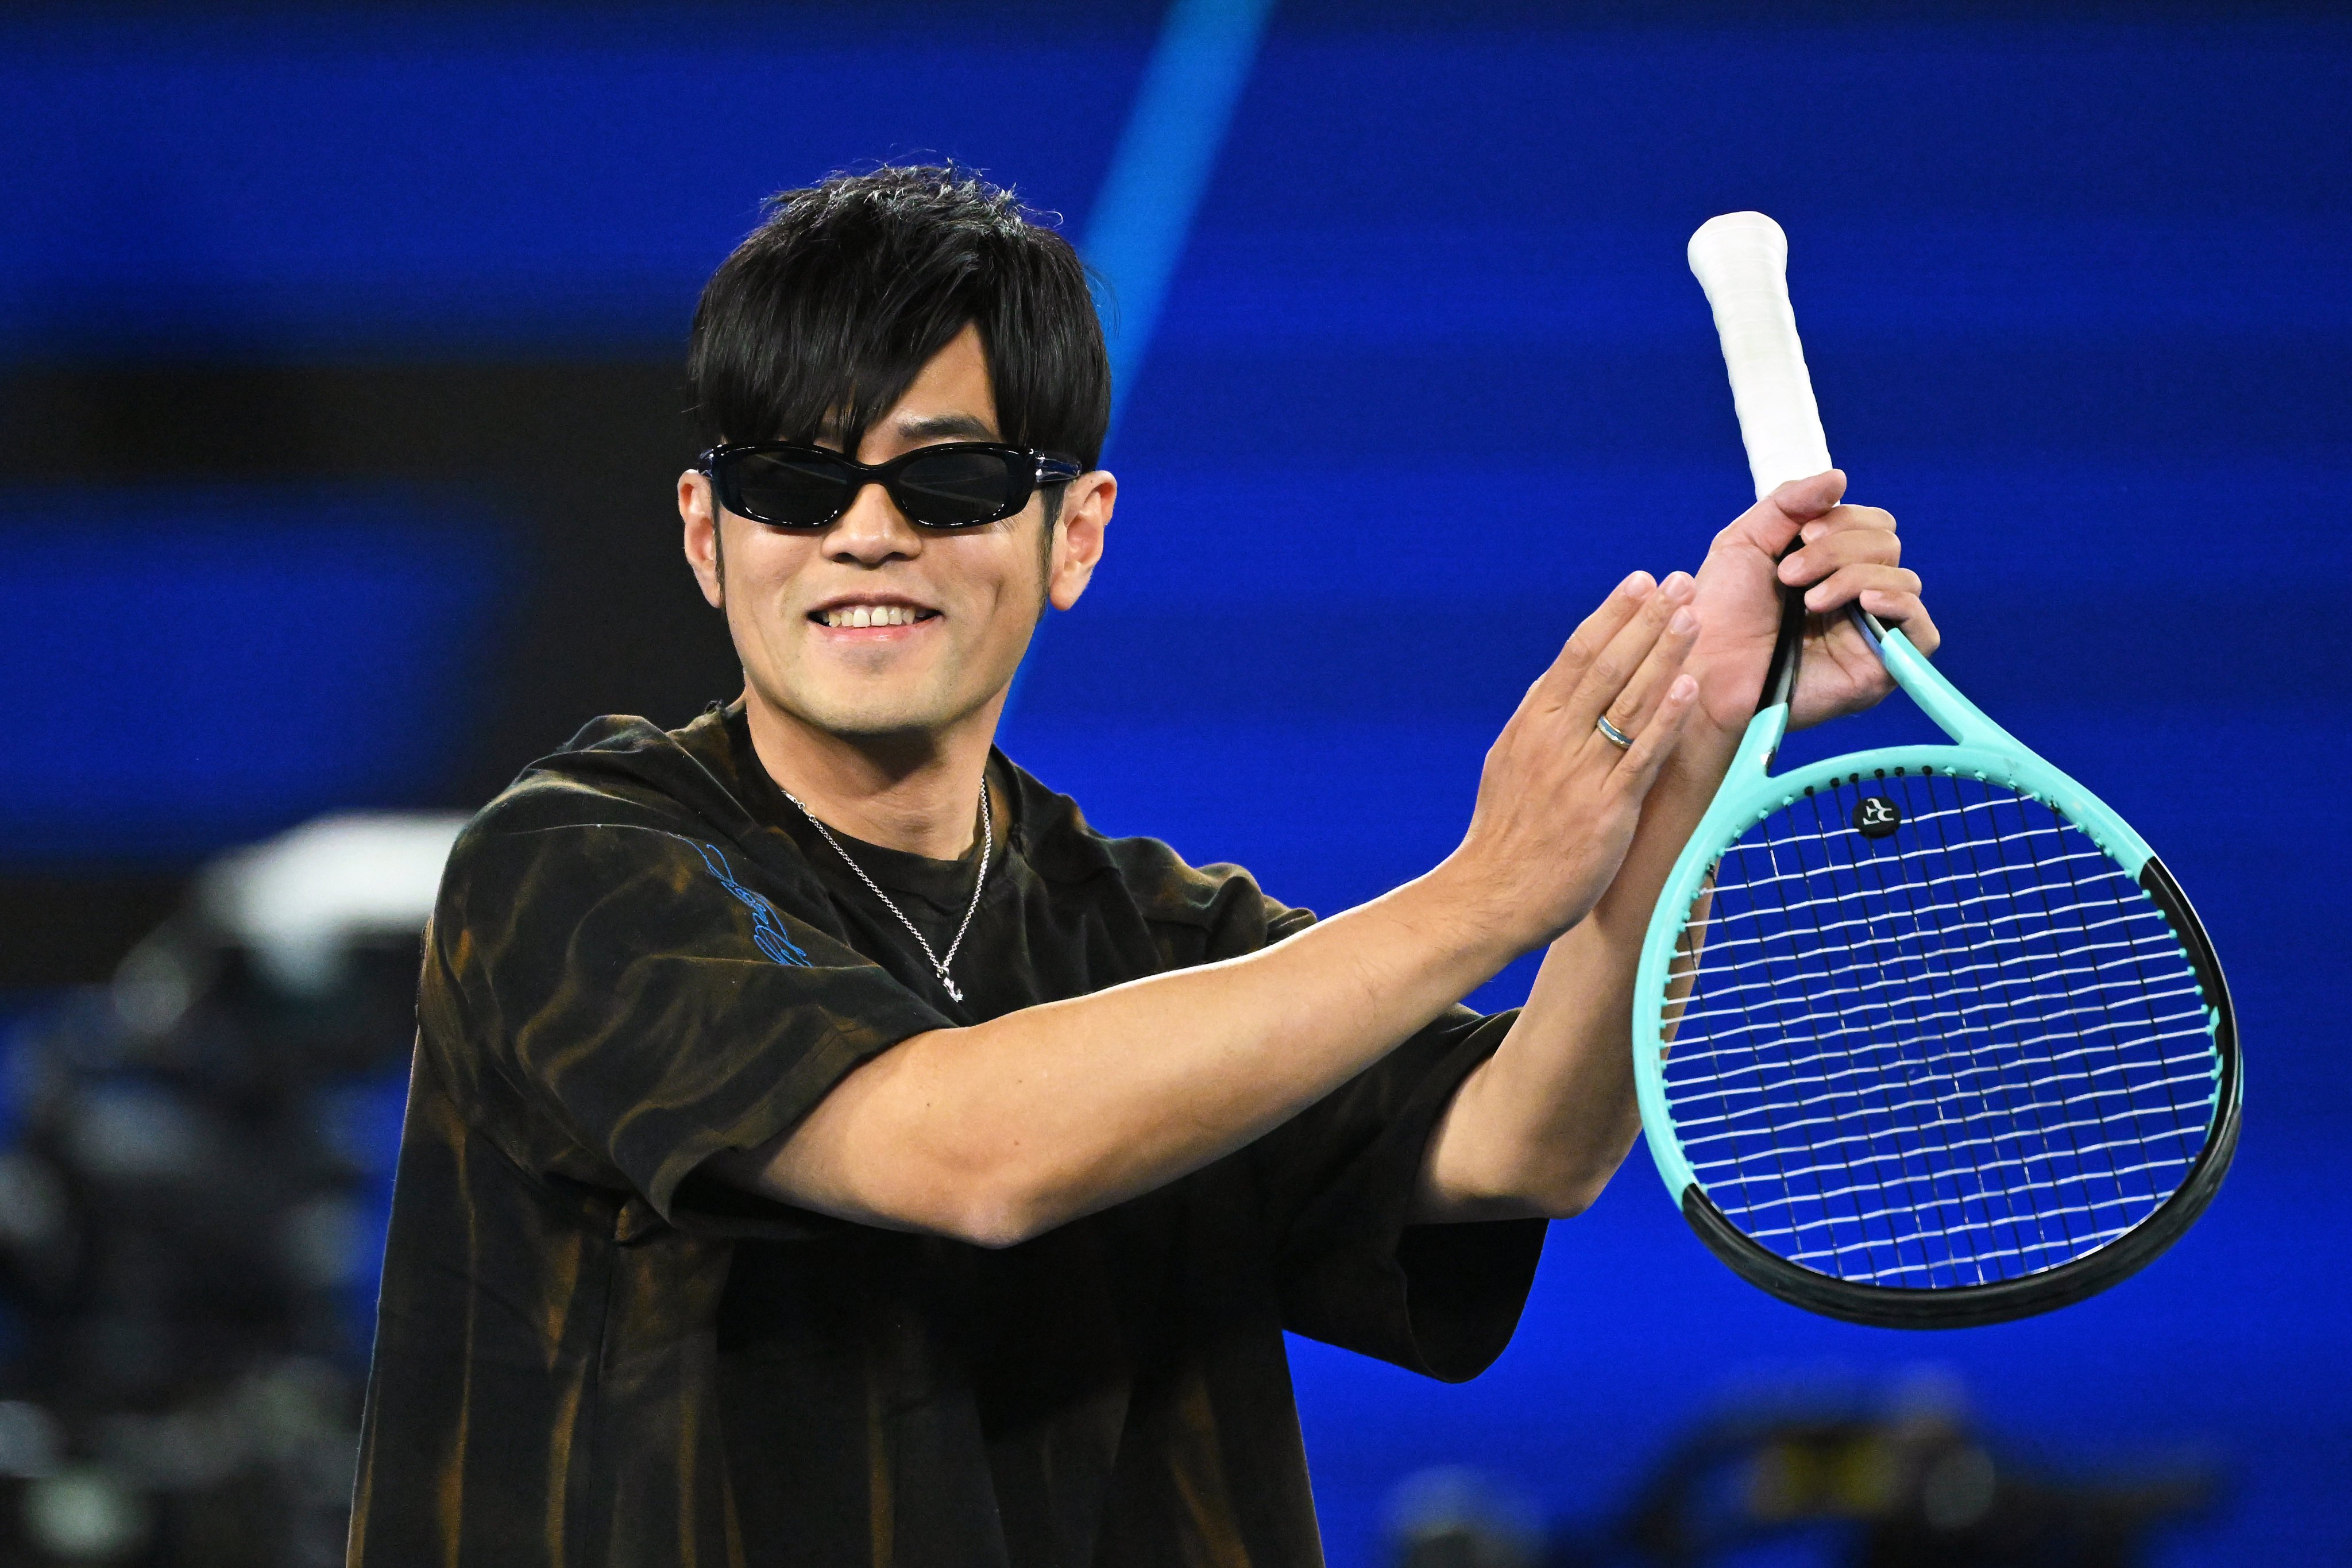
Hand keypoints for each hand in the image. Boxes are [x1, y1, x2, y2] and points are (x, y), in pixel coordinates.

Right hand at [1450, 570, 1702, 951]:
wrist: (1491, 897)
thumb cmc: (1505, 838)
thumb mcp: (1509, 766)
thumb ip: (1539, 726)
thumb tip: (1558, 688)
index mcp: (1531, 726)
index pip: (1575, 655)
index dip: (1611, 615)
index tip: (1639, 582)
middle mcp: (1555, 741)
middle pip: (1605, 666)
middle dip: (1646, 620)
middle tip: (1679, 582)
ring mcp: (1580, 774)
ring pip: (1627, 701)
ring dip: (1662, 654)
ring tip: (1691, 615)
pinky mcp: (1606, 811)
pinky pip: (1641, 757)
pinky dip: (1664, 720)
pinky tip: (1687, 688)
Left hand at [1682, 470, 1940, 736]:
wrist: (1705, 671)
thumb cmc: (1718, 613)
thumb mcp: (1745, 541)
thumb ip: (1790, 502)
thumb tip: (1840, 477)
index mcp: (1830, 565)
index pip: (1871, 523)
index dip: (1843, 520)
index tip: (1801, 536)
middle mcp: (1855, 596)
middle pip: (1888, 545)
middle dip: (1841, 548)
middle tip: (1791, 574)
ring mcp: (1870, 631)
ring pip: (1904, 580)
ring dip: (1855, 575)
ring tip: (1809, 600)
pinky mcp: (1880, 669)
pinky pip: (1924, 631)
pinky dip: (1900, 605)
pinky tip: (1865, 602)